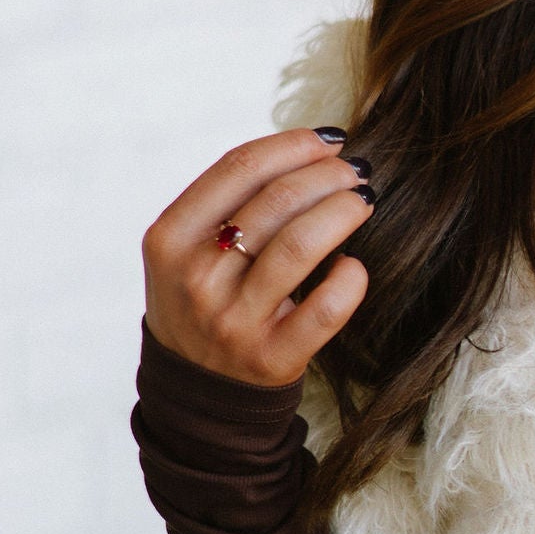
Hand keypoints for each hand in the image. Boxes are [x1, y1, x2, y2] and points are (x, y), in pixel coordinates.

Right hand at [143, 129, 373, 387]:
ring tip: (363, 202)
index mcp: (170, 239)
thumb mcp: (185, 250)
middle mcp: (197, 278)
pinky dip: (351, 279)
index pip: (240, 167)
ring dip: (345, 211)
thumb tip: (311, 147)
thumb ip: (227, 202)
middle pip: (277, 199)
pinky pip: (325, 309)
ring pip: (302, 245)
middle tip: (356, 172)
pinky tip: (355, 266)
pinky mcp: (271, 358)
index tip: (329, 140)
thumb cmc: (203, 301)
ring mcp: (233, 321)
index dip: (294, 145)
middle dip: (329, 174)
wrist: (197, 393)